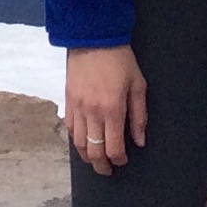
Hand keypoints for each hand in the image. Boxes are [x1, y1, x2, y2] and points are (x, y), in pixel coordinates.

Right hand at [63, 45, 146, 173]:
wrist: (92, 36)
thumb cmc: (120, 59)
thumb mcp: (138, 84)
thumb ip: (139, 115)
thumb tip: (139, 141)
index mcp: (112, 109)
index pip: (113, 148)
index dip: (119, 160)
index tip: (124, 160)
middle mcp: (92, 112)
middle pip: (94, 151)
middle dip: (102, 165)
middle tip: (108, 170)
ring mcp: (77, 107)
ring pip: (79, 143)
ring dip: (87, 156)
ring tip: (95, 160)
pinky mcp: (68, 100)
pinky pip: (69, 128)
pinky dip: (76, 140)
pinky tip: (83, 141)